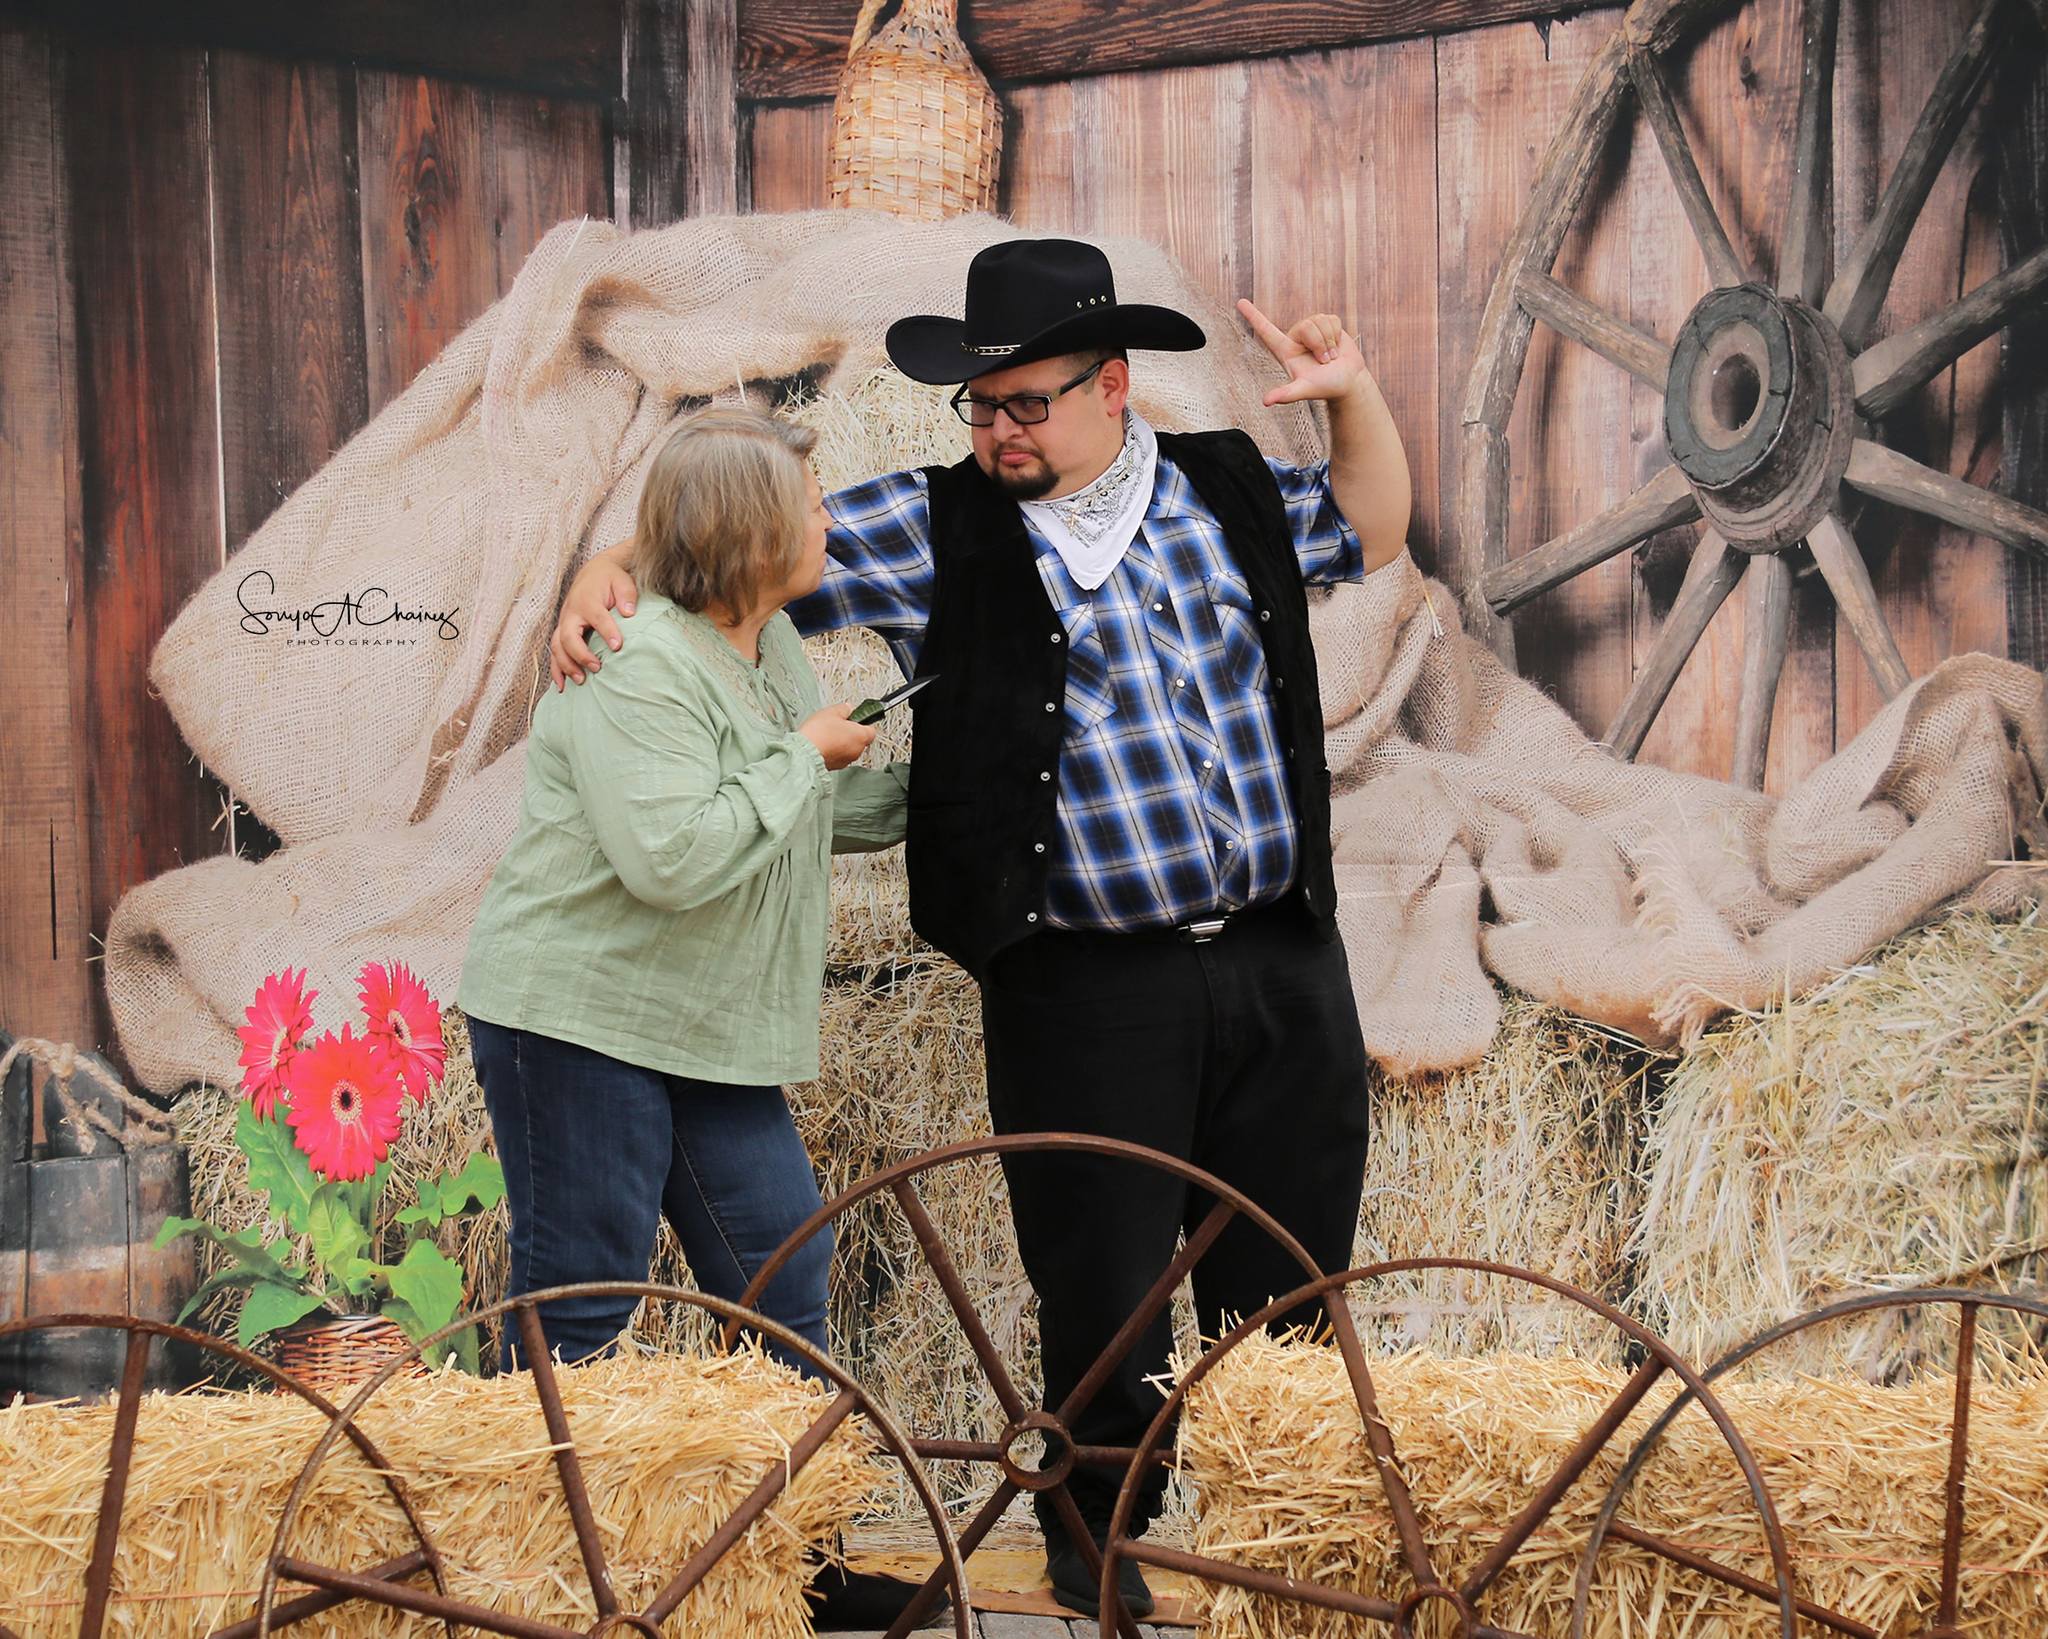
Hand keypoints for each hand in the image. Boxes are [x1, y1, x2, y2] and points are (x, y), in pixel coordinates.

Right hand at [550, 546, 640, 688]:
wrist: (593, 573)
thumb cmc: (610, 579)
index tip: (618, 647)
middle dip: (581, 654)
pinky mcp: (562, 632)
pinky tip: (562, 687)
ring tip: (581, 681)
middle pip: (568, 636)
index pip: (597, 618)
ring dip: (567, 665)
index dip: (607, 632)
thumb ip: (627, 595)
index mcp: (587, 601)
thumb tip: (629, 613)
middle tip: (597, 668)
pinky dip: (556, 670)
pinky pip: (554, 653)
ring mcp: (564, 623)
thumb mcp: (622, 581)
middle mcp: (571, 613)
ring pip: (558, 647)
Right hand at [799, 704, 877, 770]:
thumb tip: (848, 709)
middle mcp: (857, 751)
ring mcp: (846, 760)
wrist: (804, 753)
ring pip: (848, 749)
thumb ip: (844, 709)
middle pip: (859, 740)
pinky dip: (833, 751)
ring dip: (841, 742)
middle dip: (850, 732)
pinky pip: (838, 756)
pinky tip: (822, 744)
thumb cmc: (819, 733)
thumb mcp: (832, 712)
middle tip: (838, 724)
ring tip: (827, 734)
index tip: (854, 718)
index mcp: (861, 736)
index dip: (862, 722)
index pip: (871, 729)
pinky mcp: (835, 767)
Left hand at [1237, 298, 1367, 407]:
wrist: (1349, 382)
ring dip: (1329, 341)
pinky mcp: (1328, 324)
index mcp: (1285, 350)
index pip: (1266, 331)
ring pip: (1319, 321)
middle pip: (1306, 326)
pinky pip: (1332, 318)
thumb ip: (1286, 394)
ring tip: (1330, 356)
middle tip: (1323, 362)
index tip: (1239, 302)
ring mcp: (1312, 330)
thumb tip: (1266, 402)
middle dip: (1319, 344)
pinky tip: (1336, 346)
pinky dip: (1337, 335)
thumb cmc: (1325, 388)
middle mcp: (1296, 338)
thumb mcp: (1304, 390)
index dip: (1253, 315)